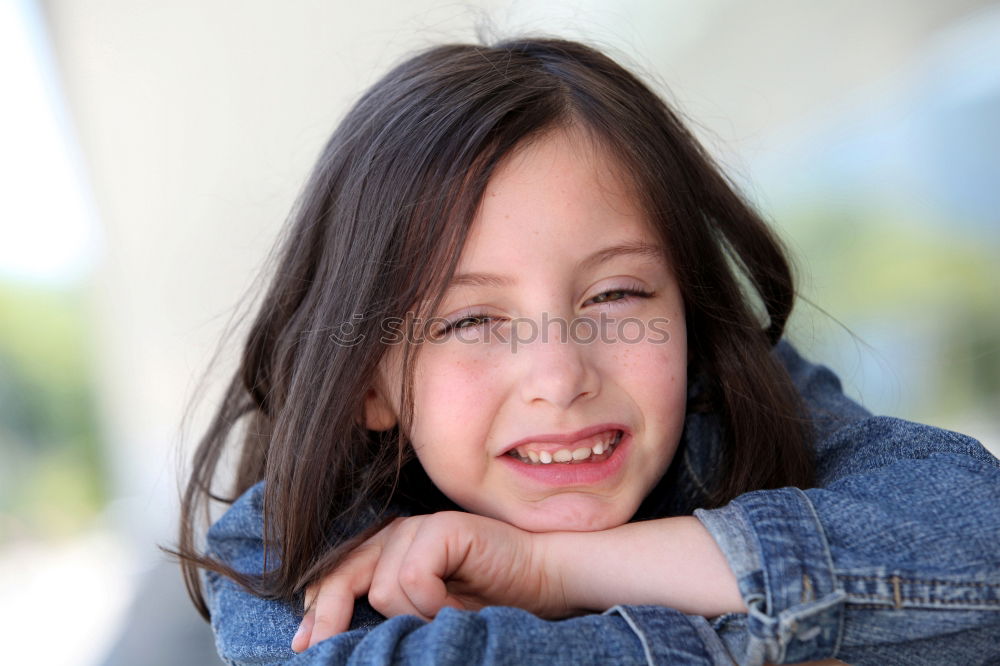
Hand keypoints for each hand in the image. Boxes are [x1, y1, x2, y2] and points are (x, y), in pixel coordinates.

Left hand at [291, 511, 565, 651]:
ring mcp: (419, 528)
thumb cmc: (488, 599)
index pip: (337, 575)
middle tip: (317, 650)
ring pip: (383, 587)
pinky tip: (457, 605)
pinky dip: (431, 602)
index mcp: (389, 551)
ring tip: (447, 617)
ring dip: (414, 616)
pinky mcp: (442, 528)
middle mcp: (398, 534)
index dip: (318, 610)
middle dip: (329, 617)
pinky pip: (412, 577)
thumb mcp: (429, 612)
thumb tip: (335, 637)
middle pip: (344, 575)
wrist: (542, 578)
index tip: (303, 647)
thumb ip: (391, 612)